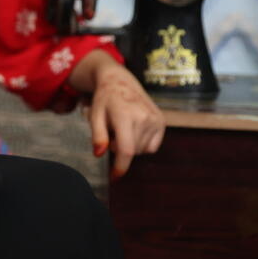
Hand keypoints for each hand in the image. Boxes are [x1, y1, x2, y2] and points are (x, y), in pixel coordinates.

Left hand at [87, 61, 164, 179]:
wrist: (120, 81)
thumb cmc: (104, 99)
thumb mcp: (95, 115)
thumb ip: (98, 136)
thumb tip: (99, 154)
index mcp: (125, 115)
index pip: (126, 149)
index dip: (120, 166)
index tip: (114, 177)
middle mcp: (144, 117)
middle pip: (133, 151)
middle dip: (120, 149)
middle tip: (112, 133)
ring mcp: (155, 119)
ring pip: (142, 150)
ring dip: (131, 146)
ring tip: (123, 127)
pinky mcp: (162, 121)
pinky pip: (152, 146)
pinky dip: (142, 144)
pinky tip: (134, 129)